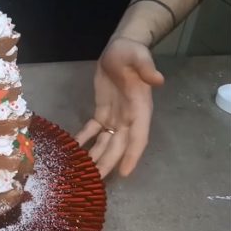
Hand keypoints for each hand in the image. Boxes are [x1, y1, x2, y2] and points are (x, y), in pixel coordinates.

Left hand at [75, 37, 163, 177]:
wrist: (120, 48)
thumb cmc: (131, 52)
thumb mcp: (138, 56)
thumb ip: (146, 68)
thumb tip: (157, 79)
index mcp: (140, 109)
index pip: (138, 137)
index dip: (132, 155)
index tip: (124, 172)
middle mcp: (129, 118)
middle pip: (119, 146)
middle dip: (107, 163)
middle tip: (94, 182)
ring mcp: (115, 117)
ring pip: (106, 143)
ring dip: (95, 157)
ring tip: (82, 174)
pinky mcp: (102, 112)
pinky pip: (93, 131)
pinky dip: (84, 140)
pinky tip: (72, 151)